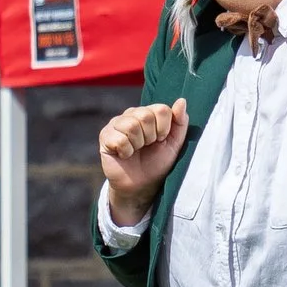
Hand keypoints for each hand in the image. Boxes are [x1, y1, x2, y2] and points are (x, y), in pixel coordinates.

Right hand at [98, 99, 187, 224]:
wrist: (142, 185)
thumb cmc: (158, 163)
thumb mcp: (174, 143)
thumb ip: (180, 122)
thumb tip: (182, 101)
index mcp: (148, 112)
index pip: (161, 109)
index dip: (164, 129)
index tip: (161, 140)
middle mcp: (131, 114)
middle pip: (145, 115)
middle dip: (151, 136)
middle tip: (147, 146)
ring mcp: (116, 124)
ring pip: (131, 126)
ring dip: (138, 144)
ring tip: (136, 150)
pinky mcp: (105, 137)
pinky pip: (119, 139)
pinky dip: (126, 151)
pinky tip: (125, 155)